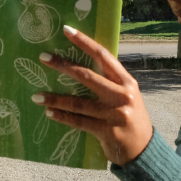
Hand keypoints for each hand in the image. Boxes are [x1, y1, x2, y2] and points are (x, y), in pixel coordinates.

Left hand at [34, 25, 153, 166]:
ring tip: (36, 96)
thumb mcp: (126, 96)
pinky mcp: (107, 132)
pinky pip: (79, 121)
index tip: (67, 30)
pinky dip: (62, 117)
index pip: (104, 56)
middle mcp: (122, 95)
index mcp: (127, 82)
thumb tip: (79, 67)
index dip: (85, 42)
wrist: (144, 149)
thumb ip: (109, 83)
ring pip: (79, 102)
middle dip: (63, 65)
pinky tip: (48, 112)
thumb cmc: (130, 118)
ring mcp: (115, 114)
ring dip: (55, 99)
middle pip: (87, 76)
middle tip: (43, 57)